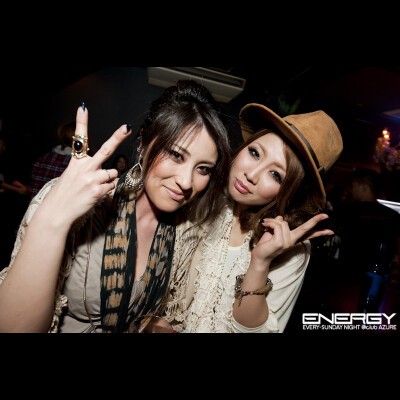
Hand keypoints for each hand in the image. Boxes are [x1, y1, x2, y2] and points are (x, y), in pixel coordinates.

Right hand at [42, 105, 131, 226]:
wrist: (58, 211)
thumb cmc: (66, 193)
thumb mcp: (71, 175)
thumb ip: (87, 169)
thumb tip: (109, 171)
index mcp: (76, 162)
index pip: (79, 139)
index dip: (81, 122)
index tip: (83, 108)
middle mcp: (85, 168)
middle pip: (106, 150)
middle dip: (117, 137)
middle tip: (127, 128)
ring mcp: (92, 179)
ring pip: (112, 174)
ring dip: (107, 180)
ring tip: (93, 187)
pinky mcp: (98, 191)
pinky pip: (111, 186)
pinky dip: (106, 190)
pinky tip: (95, 194)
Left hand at [251, 214, 333, 264]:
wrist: (259, 255)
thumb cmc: (265, 244)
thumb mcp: (272, 231)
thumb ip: (278, 224)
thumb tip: (280, 216)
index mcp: (292, 239)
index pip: (308, 234)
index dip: (319, 231)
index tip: (330, 231)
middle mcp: (292, 241)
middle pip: (306, 229)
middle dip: (315, 221)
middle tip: (326, 215)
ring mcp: (287, 242)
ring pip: (282, 223)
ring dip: (272, 221)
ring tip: (266, 224)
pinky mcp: (281, 242)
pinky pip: (276, 226)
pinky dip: (269, 223)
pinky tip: (265, 225)